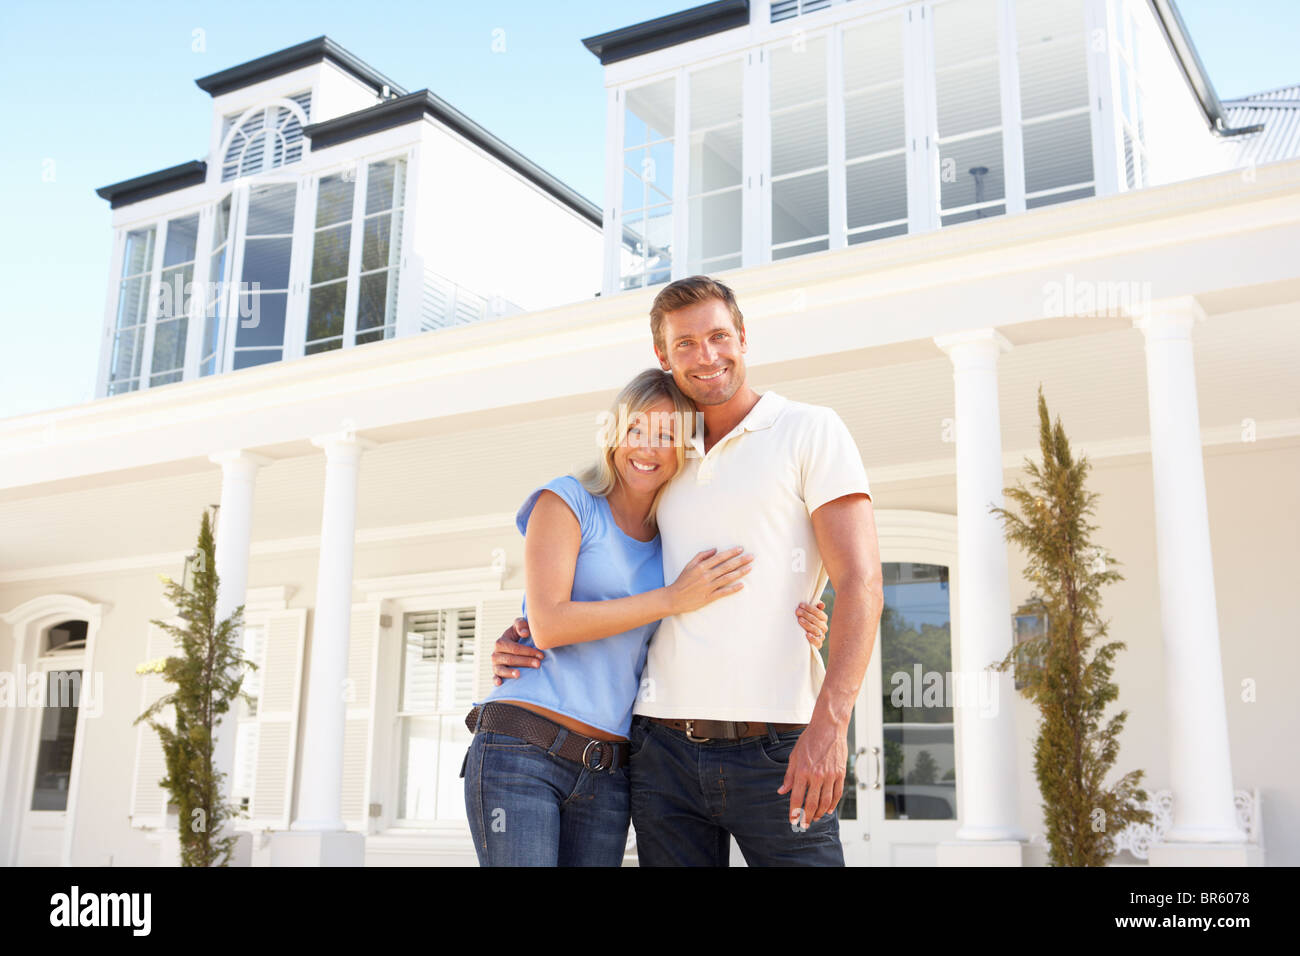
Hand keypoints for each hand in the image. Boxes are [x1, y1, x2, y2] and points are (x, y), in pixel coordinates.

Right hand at [491, 618, 541, 685]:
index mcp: (500, 642)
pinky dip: (496, 680)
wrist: (512, 643)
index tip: (541, 655)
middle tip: (538, 664)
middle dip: (525, 662)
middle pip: (510, 659)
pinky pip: (494, 677)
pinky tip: (501, 683)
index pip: (515, 648)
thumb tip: (525, 633)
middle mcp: (496, 654)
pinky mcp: (496, 673)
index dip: (528, 652)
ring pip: (501, 669)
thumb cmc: (518, 634)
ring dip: (510, 672)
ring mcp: (495, 664)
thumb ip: (521, 625)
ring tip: (519, 674)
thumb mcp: (519, 626)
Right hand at [666, 547, 753, 613]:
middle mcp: (706, 576)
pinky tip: (742, 585)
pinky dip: (733, 589)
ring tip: (750, 568)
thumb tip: (715, 549)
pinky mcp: (709, 597)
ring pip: (727, 578)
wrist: (674, 598)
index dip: (731, 553)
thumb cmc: (682, 581)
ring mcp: (708, 587)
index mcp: (701, 567)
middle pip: (726, 567)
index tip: (741, 549)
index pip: (719, 557)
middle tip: (751, 557)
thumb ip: (701, 556)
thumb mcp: (689, 565)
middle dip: (740, 561)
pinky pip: (723, 592)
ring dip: (740, 573)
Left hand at [777, 713, 846, 827]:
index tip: (793, 820)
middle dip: (807, 817)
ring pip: (826, 801)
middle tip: (804, 824)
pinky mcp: (841, 773)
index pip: (797, 797)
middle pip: (812, 803)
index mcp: (802, 771)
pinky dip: (833, 804)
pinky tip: (828, 810)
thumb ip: (789, 776)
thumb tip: (781, 791)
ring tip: (815, 818)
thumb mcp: (794, 756)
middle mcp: (817, 775)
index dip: (794, 811)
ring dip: (820, 813)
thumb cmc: (810, 739)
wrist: (828, 727)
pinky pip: (837, 793)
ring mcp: (830, 775)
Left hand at [797, 600, 827, 648]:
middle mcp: (823, 627)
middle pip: (816, 620)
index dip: (810, 608)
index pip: (819, 612)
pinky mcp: (818, 644)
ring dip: (807, 624)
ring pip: (816, 630)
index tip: (800, 605)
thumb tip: (821, 604)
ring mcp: (821, 636)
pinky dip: (812, 638)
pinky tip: (807, 634)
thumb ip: (815, 607)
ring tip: (799, 620)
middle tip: (797, 611)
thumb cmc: (806, 621)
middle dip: (806, 615)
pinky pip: (817, 642)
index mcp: (823, 618)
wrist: (803, 638)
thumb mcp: (809, 614)